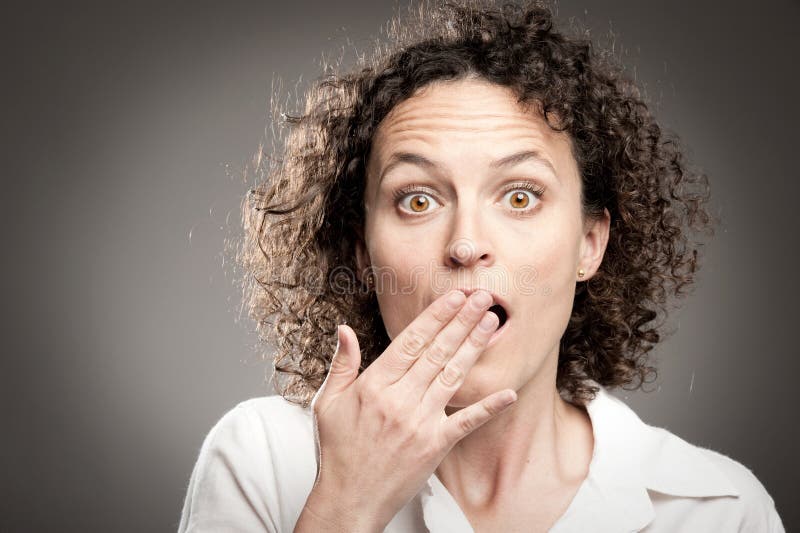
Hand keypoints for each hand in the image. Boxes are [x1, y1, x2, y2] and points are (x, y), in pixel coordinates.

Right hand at [297, 289, 516, 531]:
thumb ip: (342, 364)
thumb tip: (344, 329)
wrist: (349, 498)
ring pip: (452, 376)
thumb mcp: (328, 402)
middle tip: (484, 297)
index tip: (454, 296)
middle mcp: (399, 399)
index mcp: (374, 385)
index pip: (410, 341)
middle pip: (436, 352)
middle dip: (462, 321)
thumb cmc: (338, 450)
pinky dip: (489, 407)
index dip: (435, 316)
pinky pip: (466, 422)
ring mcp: (419, 423)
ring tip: (492, 323)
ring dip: (474, 347)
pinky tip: (509, 392)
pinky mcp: (435, 446)